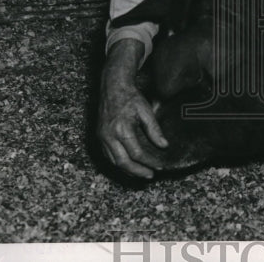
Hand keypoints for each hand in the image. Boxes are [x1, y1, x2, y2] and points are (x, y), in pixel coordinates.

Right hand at [98, 38, 167, 177]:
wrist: (113, 87)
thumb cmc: (131, 97)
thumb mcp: (146, 111)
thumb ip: (154, 129)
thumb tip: (164, 145)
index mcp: (121, 129)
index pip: (136, 153)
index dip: (148, 161)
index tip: (159, 166)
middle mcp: (109, 135)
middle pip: (123, 162)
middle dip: (137, 171)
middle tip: (150, 175)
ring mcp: (102, 137)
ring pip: (113, 161)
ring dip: (127, 170)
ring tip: (141, 173)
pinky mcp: (99, 136)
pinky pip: (108, 155)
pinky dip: (118, 163)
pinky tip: (128, 165)